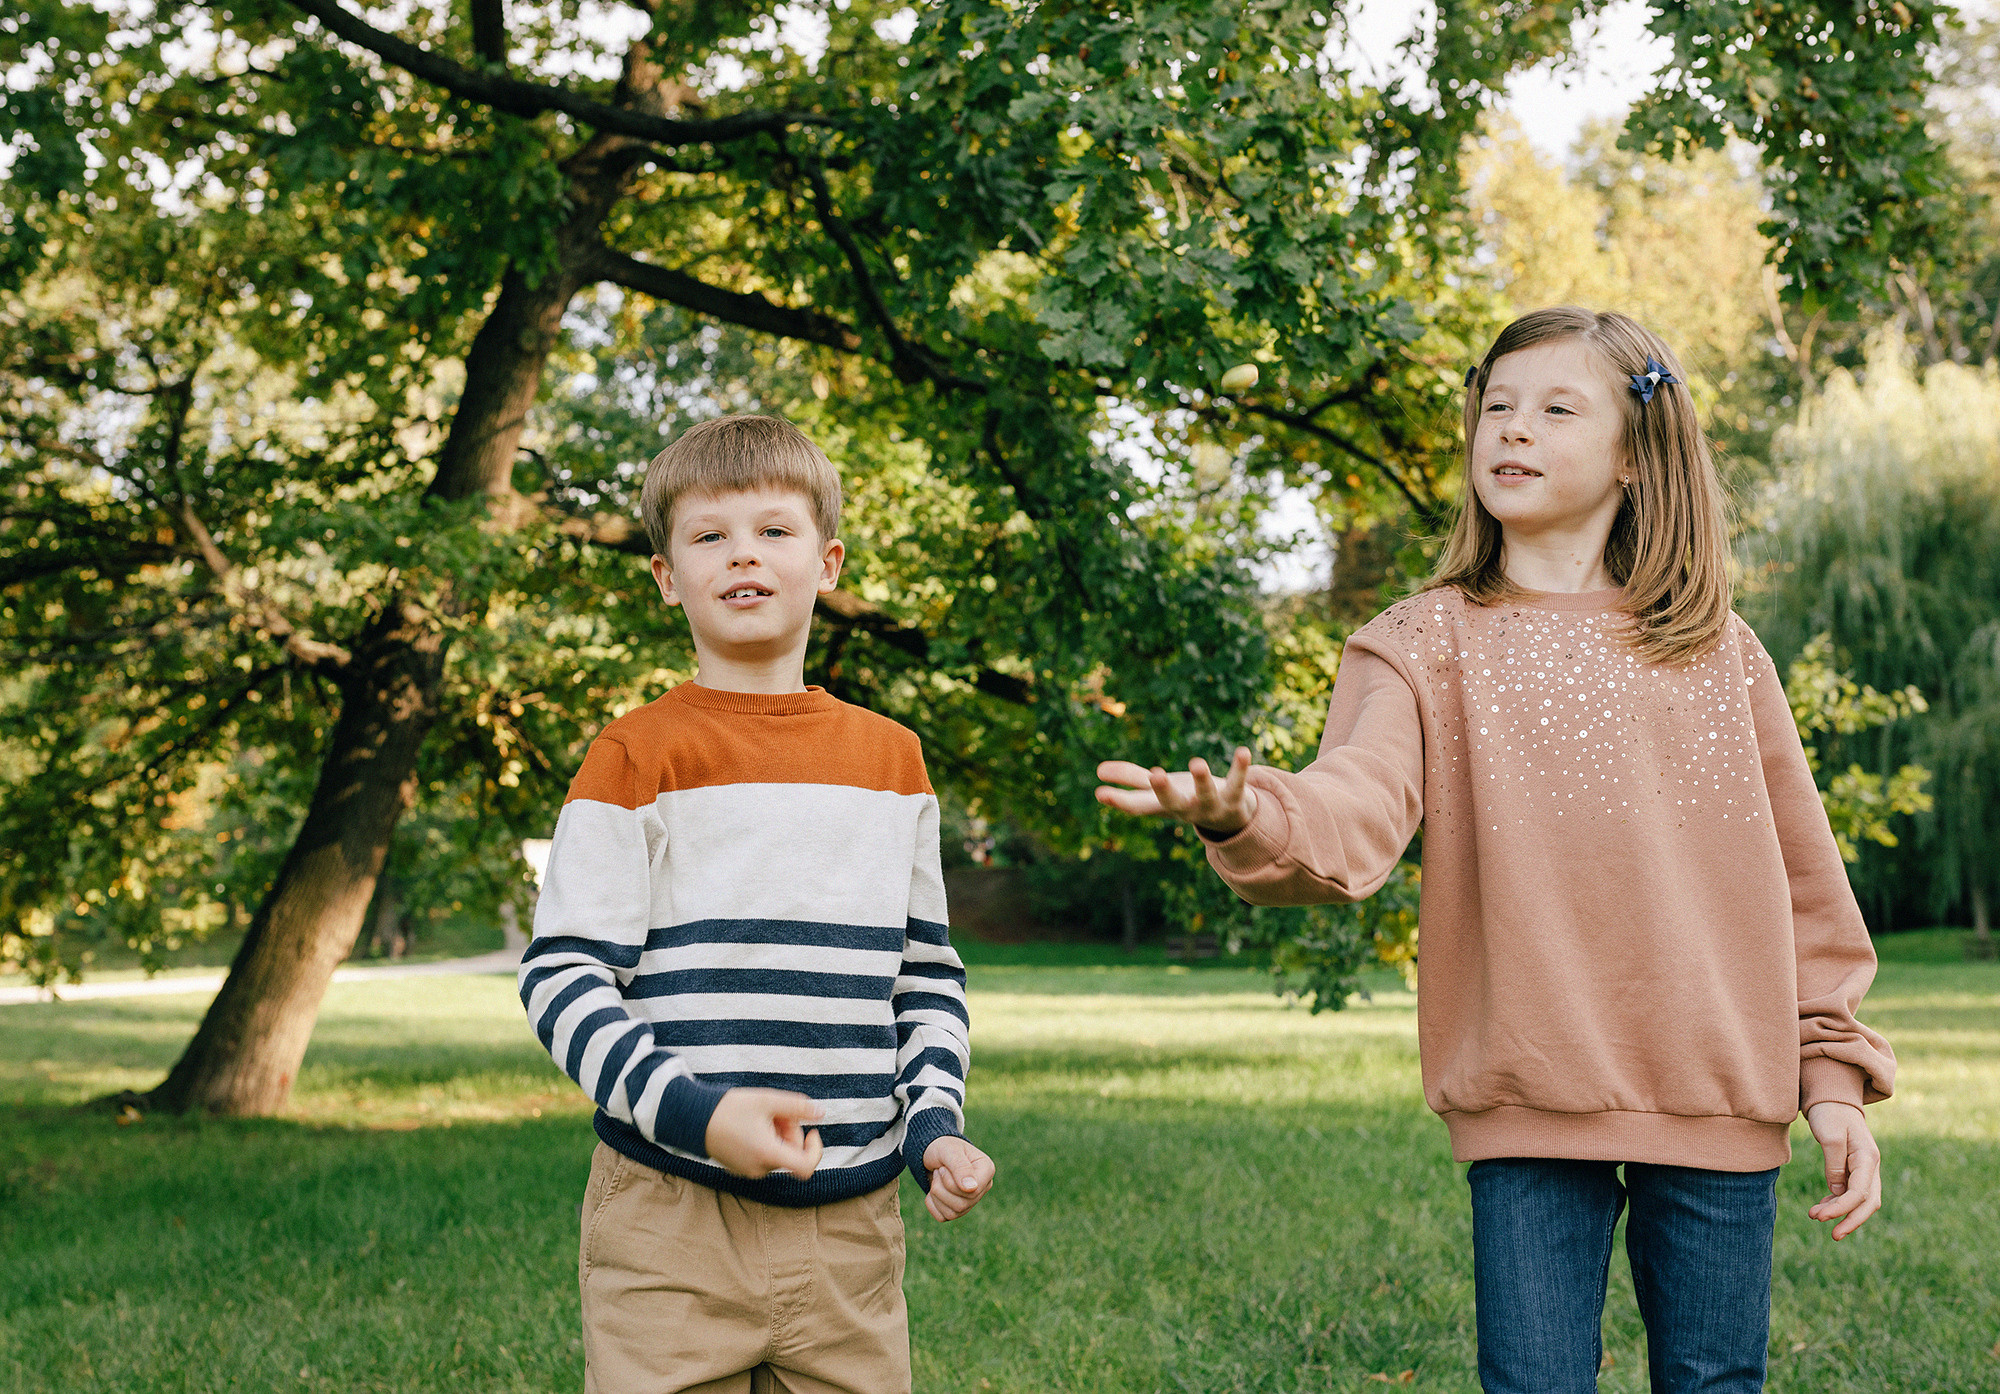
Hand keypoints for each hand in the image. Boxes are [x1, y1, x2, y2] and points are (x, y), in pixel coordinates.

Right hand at [704, 1088, 823, 1179]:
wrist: (693, 1119)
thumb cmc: (729, 1109)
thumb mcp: (767, 1100)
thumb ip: (798, 1106)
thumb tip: (821, 1112)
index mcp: (768, 1155)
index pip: (806, 1167)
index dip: (815, 1149)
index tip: (811, 1130)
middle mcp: (760, 1169)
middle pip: (792, 1153)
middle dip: (791, 1130)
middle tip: (778, 1111)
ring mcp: (749, 1171)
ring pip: (778, 1153)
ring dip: (778, 1134)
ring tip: (763, 1114)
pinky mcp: (741, 1168)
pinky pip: (764, 1155)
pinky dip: (766, 1140)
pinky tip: (752, 1123)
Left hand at [921, 1136, 994, 1221]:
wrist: (931, 1152)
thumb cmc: (943, 1147)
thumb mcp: (950, 1151)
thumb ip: (960, 1167)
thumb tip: (971, 1189)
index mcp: (986, 1170)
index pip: (972, 1191)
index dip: (951, 1183)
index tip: (945, 1167)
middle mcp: (982, 1187)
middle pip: (962, 1205)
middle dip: (942, 1187)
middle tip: (939, 1171)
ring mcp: (970, 1201)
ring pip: (952, 1213)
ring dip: (936, 1194)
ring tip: (937, 1178)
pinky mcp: (956, 1210)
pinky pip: (942, 1217)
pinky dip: (932, 1204)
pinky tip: (933, 1191)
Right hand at [1094, 746, 1259, 835]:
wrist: (1230, 820)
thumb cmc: (1186, 799)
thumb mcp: (1158, 790)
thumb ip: (1130, 779)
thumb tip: (1098, 771)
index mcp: (1163, 807)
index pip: (1139, 806)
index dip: (1120, 801)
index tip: (1100, 793)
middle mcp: (1186, 810)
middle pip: (1173, 804)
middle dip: (1164, 790)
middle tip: (1155, 775)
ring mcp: (1210, 807)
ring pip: (1206, 795)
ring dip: (1202, 779)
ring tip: (1197, 763)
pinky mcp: (1234, 798)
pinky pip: (1237, 783)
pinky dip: (1240, 769)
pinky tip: (1242, 751)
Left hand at [1805, 1101, 1881, 1239]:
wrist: (1832, 1099)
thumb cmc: (1830, 1113)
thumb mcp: (1829, 1135)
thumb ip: (1834, 1165)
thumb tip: (1837, 1192)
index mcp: (1868, 1158)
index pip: (1860, 1192)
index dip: (1842, 1208)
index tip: (1820, 1217)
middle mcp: (1871, 1166)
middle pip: (1868, 1202)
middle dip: (1851, 1221)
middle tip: (1833, 1236)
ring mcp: (1864, 1169)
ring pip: (1860, 1200)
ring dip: (1841, 1211)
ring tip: (1815, 1215)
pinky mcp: (1854, 1170)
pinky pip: (1851, 1193)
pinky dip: (1838, 1202)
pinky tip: (1822, 1206)